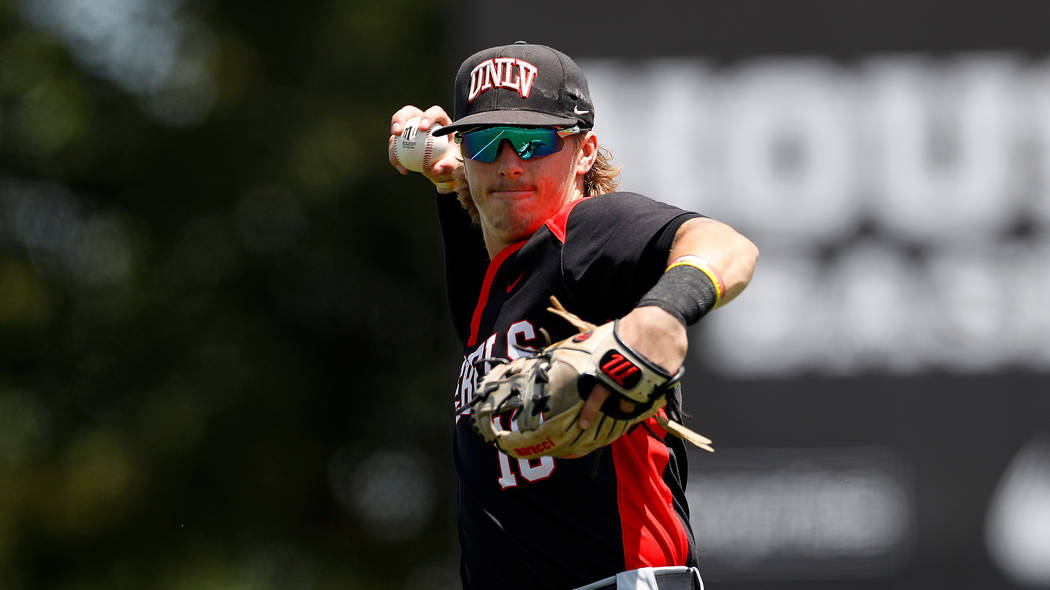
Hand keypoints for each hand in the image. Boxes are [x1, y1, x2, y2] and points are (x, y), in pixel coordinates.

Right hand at [388, 105, 462, 191]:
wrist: (444, 164)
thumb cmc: (452, 159)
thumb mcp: (455, 163)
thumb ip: (448, 164)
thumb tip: (436, 169)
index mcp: (440, 120)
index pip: (434, 112)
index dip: (428, 116)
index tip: (423, 128)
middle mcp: (423, 120)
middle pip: (408, 112)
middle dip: (400, 119)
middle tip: (397, 132)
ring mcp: (410, 129)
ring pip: (397, 130)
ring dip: (393, 142)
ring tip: (395, 156)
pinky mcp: (402, 140)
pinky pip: (395, 147)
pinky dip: (396, 158)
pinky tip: (402, 168)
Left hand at [578, 306, 686, 428]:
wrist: (663, 317)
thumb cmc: (635, 325)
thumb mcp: (612, 337)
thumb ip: (603, 355)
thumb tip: (588, 361)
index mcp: (613, 365)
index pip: (598, 393)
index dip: (590, 410)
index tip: (583, 424)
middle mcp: (631, 376)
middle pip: (623, 404)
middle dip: (621, 407)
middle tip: (619, 408)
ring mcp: (649, 378)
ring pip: (640, 401)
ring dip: (636, 400)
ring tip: (636, 391)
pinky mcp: (665, 378)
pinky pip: (656, 392)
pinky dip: (651, 390)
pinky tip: (649, 384)